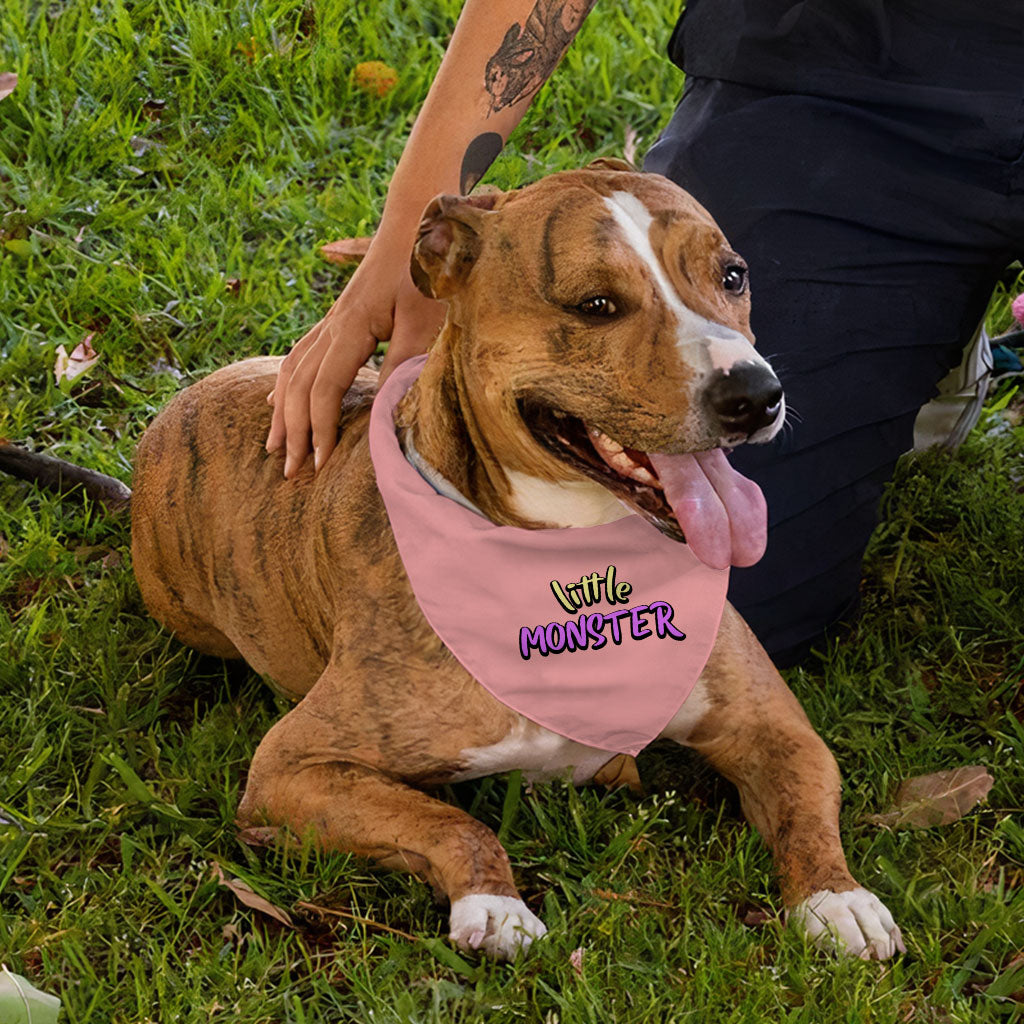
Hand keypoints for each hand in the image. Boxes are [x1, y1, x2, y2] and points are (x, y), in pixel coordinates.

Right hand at [266, 245, 445, 476]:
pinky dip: (287, 383)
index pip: (324, 389)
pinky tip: (278, 399)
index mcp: (350, 326)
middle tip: (291, 472)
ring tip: (275, 446)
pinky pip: (300, 355)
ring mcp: (332, 320)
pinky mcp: (340, 318)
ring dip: (283, 411)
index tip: (321, 465)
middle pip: (298, 385)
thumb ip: (404, 365)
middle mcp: (333, 325)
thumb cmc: (428, 269)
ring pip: (292, 370)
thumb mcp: (425, 320)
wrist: (420, 220)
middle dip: (293, 431)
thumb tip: (385, 414)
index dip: (321, 429)